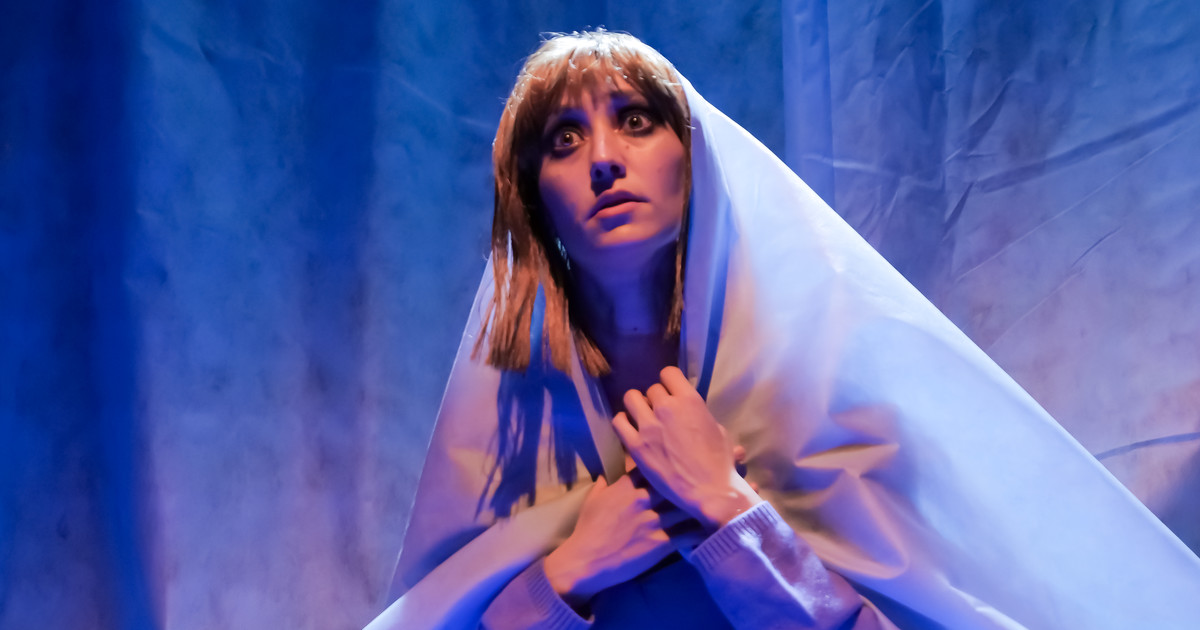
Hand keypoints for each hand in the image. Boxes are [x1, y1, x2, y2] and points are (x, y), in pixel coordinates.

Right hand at [543, 471, 701, 604]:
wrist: (585, 561)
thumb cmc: (587, 530)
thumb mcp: (592, 502)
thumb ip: (602, 486)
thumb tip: (604, 476)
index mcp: (626, 487)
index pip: (653, 466)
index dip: (669, 462)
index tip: (682, 461)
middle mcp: (642, 499)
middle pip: (675, 482)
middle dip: (692, 479)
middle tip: (711, 475)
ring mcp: (652, 520)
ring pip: (685, 506)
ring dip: (702, 504)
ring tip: (721, 501)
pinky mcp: (659, 542)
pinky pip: (687, 534)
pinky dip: (702, 531)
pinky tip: (715, 528)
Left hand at [613, 367, 761, 531]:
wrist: (709, 491)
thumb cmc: (720, 462)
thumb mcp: (718, 429)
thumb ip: (699, 415)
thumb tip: (690, 413)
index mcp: (690, 400)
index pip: (669, 374)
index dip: (669, 383)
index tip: (670, 393)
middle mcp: (667, 407)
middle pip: (652, 389)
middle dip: (655, 399)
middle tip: (659, 413)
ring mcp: (649, 426)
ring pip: (631, 398)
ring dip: (636, 405)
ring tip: (641, 416)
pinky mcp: (635, 445)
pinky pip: (619, 422)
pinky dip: (623, 422)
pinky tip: (629, 429)